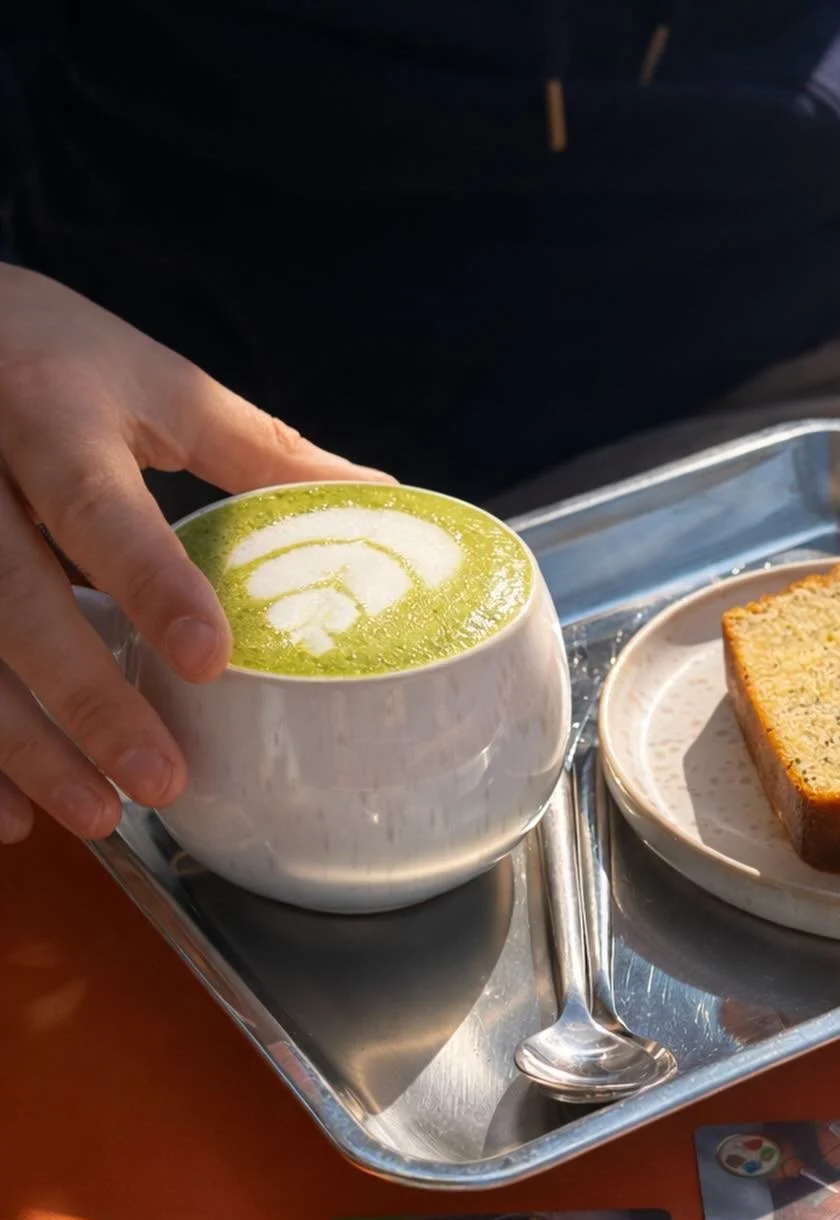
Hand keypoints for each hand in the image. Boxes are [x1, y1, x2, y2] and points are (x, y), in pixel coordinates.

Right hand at [0, 266, 389, 844]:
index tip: (208, 657)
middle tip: (159, 778)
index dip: (149, 581)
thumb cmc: (52, 356)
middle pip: (15, 594)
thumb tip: (380, 496)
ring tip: (97, 815)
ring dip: (23, 745)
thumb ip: (257, 449)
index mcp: (51, 415)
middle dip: (85, 696)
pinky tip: (9, 819)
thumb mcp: (152, 382)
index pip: (96, 505)